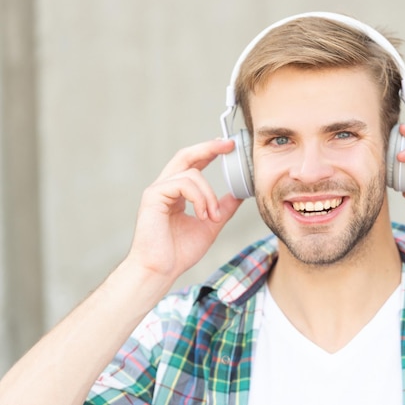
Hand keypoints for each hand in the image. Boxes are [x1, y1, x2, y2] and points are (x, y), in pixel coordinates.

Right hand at [126, 138, 242, 280]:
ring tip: (213, 216)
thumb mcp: (210, 225)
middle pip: (185, 155)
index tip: (229, 147)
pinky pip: (183, 184)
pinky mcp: (153, 196)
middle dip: (208, 147)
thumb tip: (239, 194)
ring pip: (191, 174)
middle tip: (229, 145)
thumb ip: (223, 208)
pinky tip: (203, 215)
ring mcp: (157, 191)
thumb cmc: (179, 252)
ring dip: (209, 195)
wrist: (161, 270)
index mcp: (176, 193)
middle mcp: (165, 188)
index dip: (209, 152)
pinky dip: (199, 198)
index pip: (193, 164)